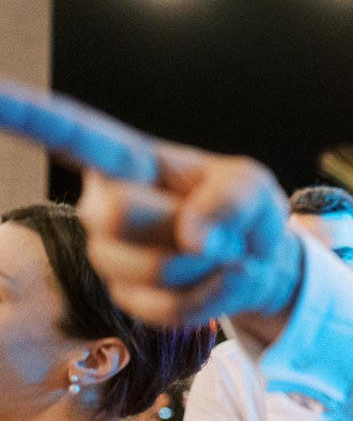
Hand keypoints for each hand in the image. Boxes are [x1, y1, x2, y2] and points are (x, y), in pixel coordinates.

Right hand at [0, 81, 300, 328]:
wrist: (260, 264)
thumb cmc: (244, 213)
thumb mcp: (250, 187)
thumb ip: (229, 199)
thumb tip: (193, 236)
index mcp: (125, 161)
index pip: (67, 134)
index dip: (20, 111)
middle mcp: (102, 206)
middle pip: (121, 215)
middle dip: (186, 225)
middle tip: (218, 226)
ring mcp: (110, 257)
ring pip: (156, 269)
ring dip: (208, 267)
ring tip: (220, 253)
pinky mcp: (129, 302)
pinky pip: (174, 308)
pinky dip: (214, 298)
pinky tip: (220, 280)